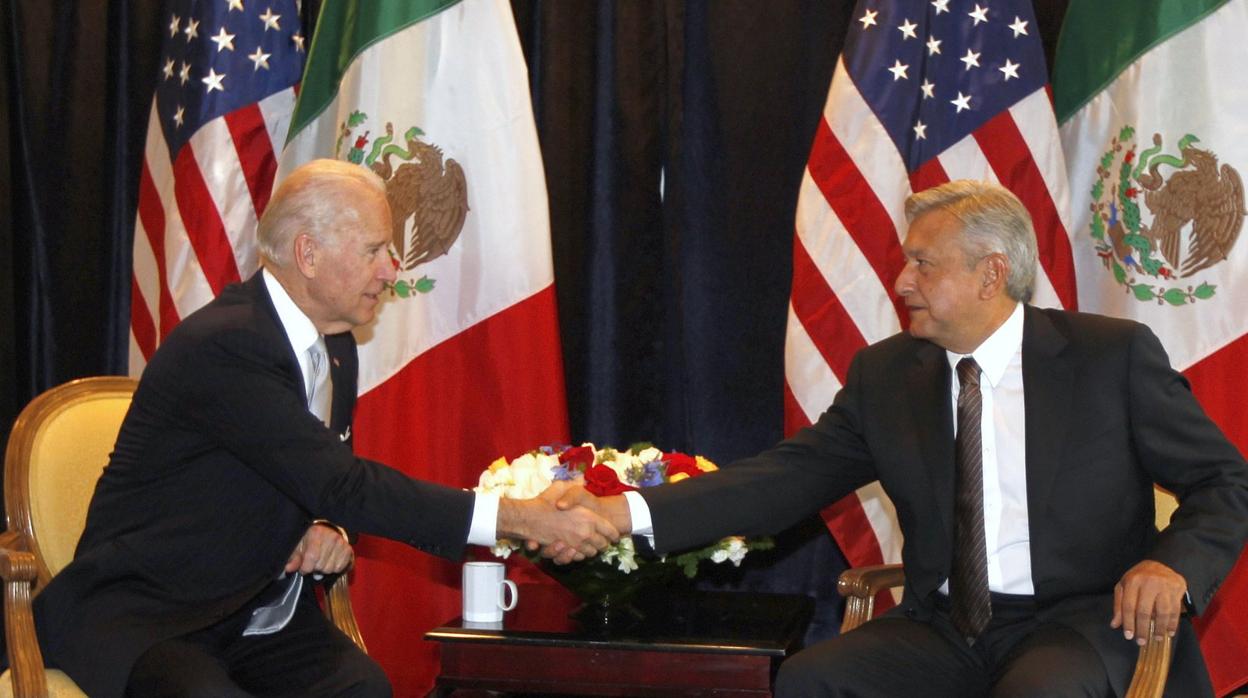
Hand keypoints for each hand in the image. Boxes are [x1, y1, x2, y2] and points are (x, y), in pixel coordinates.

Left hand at [285, 521, 353, 575]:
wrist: (327, 531)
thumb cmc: (310, 539)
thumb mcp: (299, 546)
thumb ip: (294, 558)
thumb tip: (288, 569)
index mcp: (316, 533)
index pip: (311, 558)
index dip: (305, 568)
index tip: (303, 568)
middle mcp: (331, 536)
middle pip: (321, 566)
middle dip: (314, 568)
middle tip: (313, 563)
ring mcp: (341, 543)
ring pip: (330, 569)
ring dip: (323, 569)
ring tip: (321, 561)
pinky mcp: (348, 549)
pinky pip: (339, 568)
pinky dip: (333, 568)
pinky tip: (329, 561)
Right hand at [496, 482, 619, 563]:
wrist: (527, 518)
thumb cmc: (545, 502)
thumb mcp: (562, 487)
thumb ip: (574, 484)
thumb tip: (581, 478)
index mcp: (589, 517)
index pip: (611, 531)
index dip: (613, 533)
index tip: (614, 534)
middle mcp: (586, 533)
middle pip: (603, 545)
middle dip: (603, 543)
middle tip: (603, 540)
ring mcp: (576, 544)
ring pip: (591, 553)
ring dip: (591, 550)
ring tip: (589, 545)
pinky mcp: (565, 552)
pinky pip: (578, 558)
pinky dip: (579, 555)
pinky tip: (576, 549)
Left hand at [1111, 560, 1186, 644]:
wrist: (1161, 563)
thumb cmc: (1139, 577)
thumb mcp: (1124, 586)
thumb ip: (1119, 604)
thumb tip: (1115, 624)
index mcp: (1133, 581)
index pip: (1128, 606)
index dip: (1128, 623)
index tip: (1128, 636)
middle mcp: (1149, 583)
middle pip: (1144, 611)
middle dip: (1142, 629)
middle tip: (1141, 642)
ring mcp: (1165, 586)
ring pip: (1162, 612)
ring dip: (1159, 628)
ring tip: (1155, 638)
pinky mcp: (1177, 589)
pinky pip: (1175, 610)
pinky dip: (1172, 623)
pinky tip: (1169, 632)